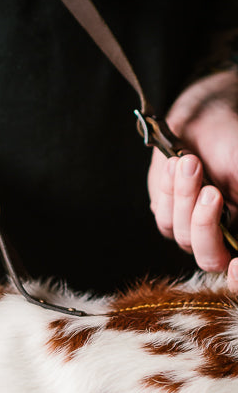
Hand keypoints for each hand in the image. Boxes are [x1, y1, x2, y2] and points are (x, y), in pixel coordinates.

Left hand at [147, 70, 237, 290]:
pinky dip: (168, 189)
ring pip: (181, 234)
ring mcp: (190, 228)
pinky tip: (175, 163)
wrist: (208, 118)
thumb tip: (236, 230)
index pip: (237, 274)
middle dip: (205, 224)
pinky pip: (163, 215)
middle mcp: (219, 238)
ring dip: (184, 195)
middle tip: (211, 192)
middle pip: (209, 258)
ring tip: (190, 162)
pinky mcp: (166, 214)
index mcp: (237, 234)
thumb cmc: (234, 145)